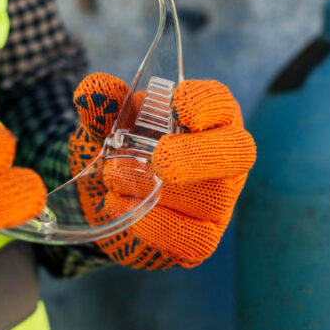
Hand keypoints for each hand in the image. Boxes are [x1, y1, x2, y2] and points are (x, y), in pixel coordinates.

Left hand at [70, 74, 255, 268]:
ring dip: (160, 191)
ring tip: (114, 178)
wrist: (111, 200)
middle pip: (238, 152)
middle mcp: (226, 156)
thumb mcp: (108, 126)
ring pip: (212, 199)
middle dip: (200, 155)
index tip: (178, 104)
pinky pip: (195, 239)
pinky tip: (124, 208)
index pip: (221, 103)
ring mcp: (221, 199)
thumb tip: (91, 90)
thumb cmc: (124, 150)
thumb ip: (103, 107)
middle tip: (160, 159)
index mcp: (209, 117)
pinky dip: (157, 226)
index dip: (206, 103)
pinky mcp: (206, 236)